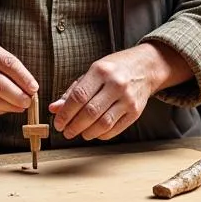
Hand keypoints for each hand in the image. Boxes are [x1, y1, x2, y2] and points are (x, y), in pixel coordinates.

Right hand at [0, 34, 36, 113]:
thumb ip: (7, 63)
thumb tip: (29, 86)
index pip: (8, 64)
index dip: (24, 78)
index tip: (34, 88)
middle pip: (0, 85)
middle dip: (19, 96)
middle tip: (29, 102)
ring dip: (10, 106)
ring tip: (21, 106)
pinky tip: (6, 108)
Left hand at [50, 44, 181, 140]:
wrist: (145, 67)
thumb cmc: (114, 69)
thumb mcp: (92, 72)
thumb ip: (73, 90)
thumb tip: (54, 108)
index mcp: (101, 71)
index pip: (79, 96)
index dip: (65, 113)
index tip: (58, 123)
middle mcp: (116, 84)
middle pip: (90, 112)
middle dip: (74, 126)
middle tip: (66, 132)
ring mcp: (128, 99)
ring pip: (103, 124)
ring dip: (87, 133)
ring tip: (79, 133)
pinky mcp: (136, 112)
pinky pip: (115, 129)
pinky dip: (101, 135)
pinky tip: (94, 132)